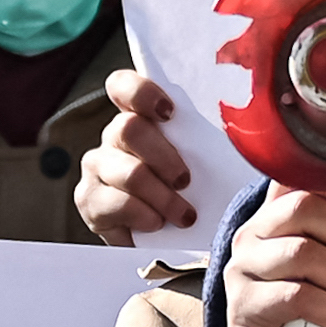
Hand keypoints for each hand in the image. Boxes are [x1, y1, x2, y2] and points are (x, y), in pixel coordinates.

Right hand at [75, 71, 195, 245]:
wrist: (170, 239)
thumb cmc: (191, 192)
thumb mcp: (201, 162)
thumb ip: (200, 142)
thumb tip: (236, 134)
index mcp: (139, 117)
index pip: (123, 86)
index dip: (142, 93)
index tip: (169, 112)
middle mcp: (112, 138)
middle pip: (128, 129)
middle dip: (164, 157)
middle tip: (186, 180)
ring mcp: (97, 168)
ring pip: (128, 173)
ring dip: (163, 197)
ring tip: (184, 215)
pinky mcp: (89, 201)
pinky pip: (117, 204)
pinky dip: (145, 216)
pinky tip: (157, 223)